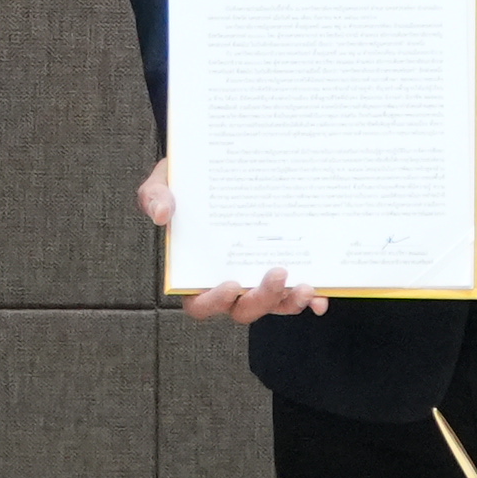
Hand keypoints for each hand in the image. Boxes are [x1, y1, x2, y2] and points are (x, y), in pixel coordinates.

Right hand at [143, 156, 326, 323]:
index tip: (230, 283)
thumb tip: (161, 213)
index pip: (200, 304)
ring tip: (307, 287)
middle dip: (262, 298)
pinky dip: (310, 298)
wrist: (216, 168)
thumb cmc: (185, 183)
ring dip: (290, 302)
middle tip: (278, 272)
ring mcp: (256, 279)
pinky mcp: (282, 271)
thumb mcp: (163, 183)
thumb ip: (155, 196)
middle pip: (243, 309)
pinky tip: (321, 292)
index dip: (214, 301)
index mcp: (195, 273)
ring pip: (273, 305)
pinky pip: (295, 292)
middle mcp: (229, 284)